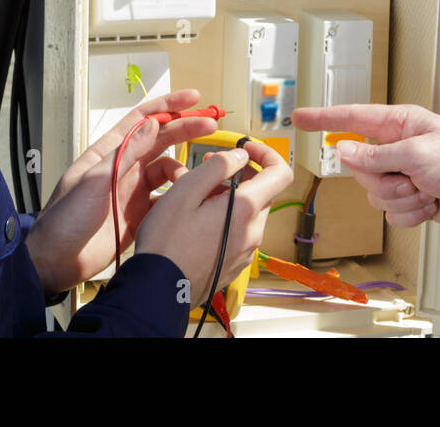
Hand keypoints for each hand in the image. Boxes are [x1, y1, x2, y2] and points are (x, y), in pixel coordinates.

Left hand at [25, 89, 218, 295]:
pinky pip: (167, 199)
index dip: (169, 105)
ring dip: (184, 168)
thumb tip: (152, 125)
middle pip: (161, 140)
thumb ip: (125, 153)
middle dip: (186, 129)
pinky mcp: (140, 215)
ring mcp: (132, 191)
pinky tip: (192, 196)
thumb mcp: (94, 181)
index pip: (143, 119)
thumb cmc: (63, 219)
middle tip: (211, 124)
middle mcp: (124, 168)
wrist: (56, 262)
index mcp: (109, 152)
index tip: (193, 98)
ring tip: (197, 176)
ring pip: (167, 169)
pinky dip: (181, 196)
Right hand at [136, 139, 291, 305]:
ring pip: (250, 213)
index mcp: (245, 210)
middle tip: (210, 172)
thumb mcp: (185, 191)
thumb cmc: (166, 243)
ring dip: (231, 198)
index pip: (281, 173)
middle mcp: (252, 232)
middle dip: (241, 176)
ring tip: (198, 198)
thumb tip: (241, 156)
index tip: (246, 149)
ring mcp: (245, 251)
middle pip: (263, 192)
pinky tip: (199, 221)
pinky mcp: (235, 263)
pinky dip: (226, 219)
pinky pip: (240, 233)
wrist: (157, 290)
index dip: (267, 154)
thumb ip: (218, 167)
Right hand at [290, 103, 439, 228]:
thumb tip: (342, 151)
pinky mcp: (410, 199)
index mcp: (398, 124)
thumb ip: (375, 154)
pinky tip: (431, 204)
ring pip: (374, 194)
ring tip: (427, 190)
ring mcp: (402, 175)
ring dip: (402, 198)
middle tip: (411, 178)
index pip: (352, 118)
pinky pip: (391, 213)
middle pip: (361, 168)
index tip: (299, 118)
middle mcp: (396, 148)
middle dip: (385, 180)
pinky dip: (412, 214)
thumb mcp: (417, 153)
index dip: (324, 118)